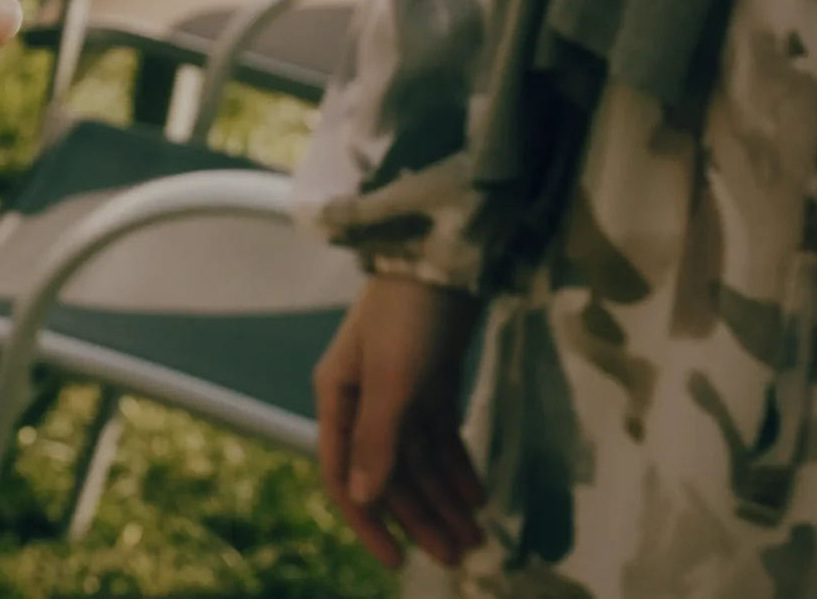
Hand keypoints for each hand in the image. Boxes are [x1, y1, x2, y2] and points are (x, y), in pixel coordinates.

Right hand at [314, 273, 487, 571]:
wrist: (441, 255)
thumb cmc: (407, 315)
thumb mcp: (391, 379)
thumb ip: (377, 439)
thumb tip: (362, 498)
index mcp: (339, 397)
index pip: (345, 475)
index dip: (369, 521)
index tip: (397, 561)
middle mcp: (364, 399)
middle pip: (390, 473)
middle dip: (422, 517)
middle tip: (459, 557)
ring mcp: (399, 389)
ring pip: (420, 459)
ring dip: (445, 497)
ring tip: (478, 536)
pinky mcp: (432, 379)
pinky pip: (442, 436)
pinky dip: (457, 466)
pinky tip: (477, 494)